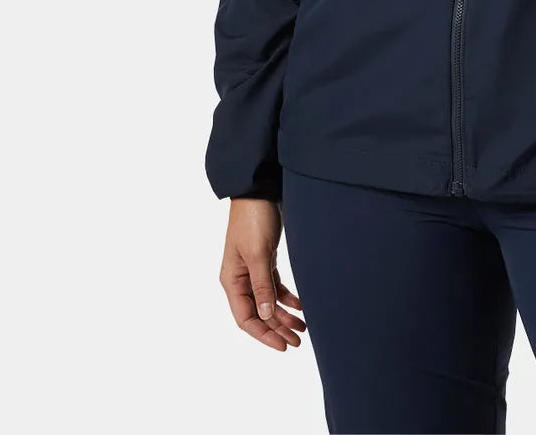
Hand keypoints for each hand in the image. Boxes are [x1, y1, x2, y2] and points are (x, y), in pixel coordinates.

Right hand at [220, 198, 306, 351]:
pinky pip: (274, 286)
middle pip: (258, 313)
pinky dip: (286, 298)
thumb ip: (261, 285)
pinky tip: (300, 306)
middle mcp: (240, 279)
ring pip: (268, 302)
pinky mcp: (264, 259)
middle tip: (298, 342)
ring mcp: (252, 270)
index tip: (283, 346)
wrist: (259, 189)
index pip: (246, 318)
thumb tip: (264, 315)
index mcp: (232, 280)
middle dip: (277, 329)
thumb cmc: (254, 219)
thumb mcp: (257, 253)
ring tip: (303, 328)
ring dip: (284, 316)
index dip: (264, 335)